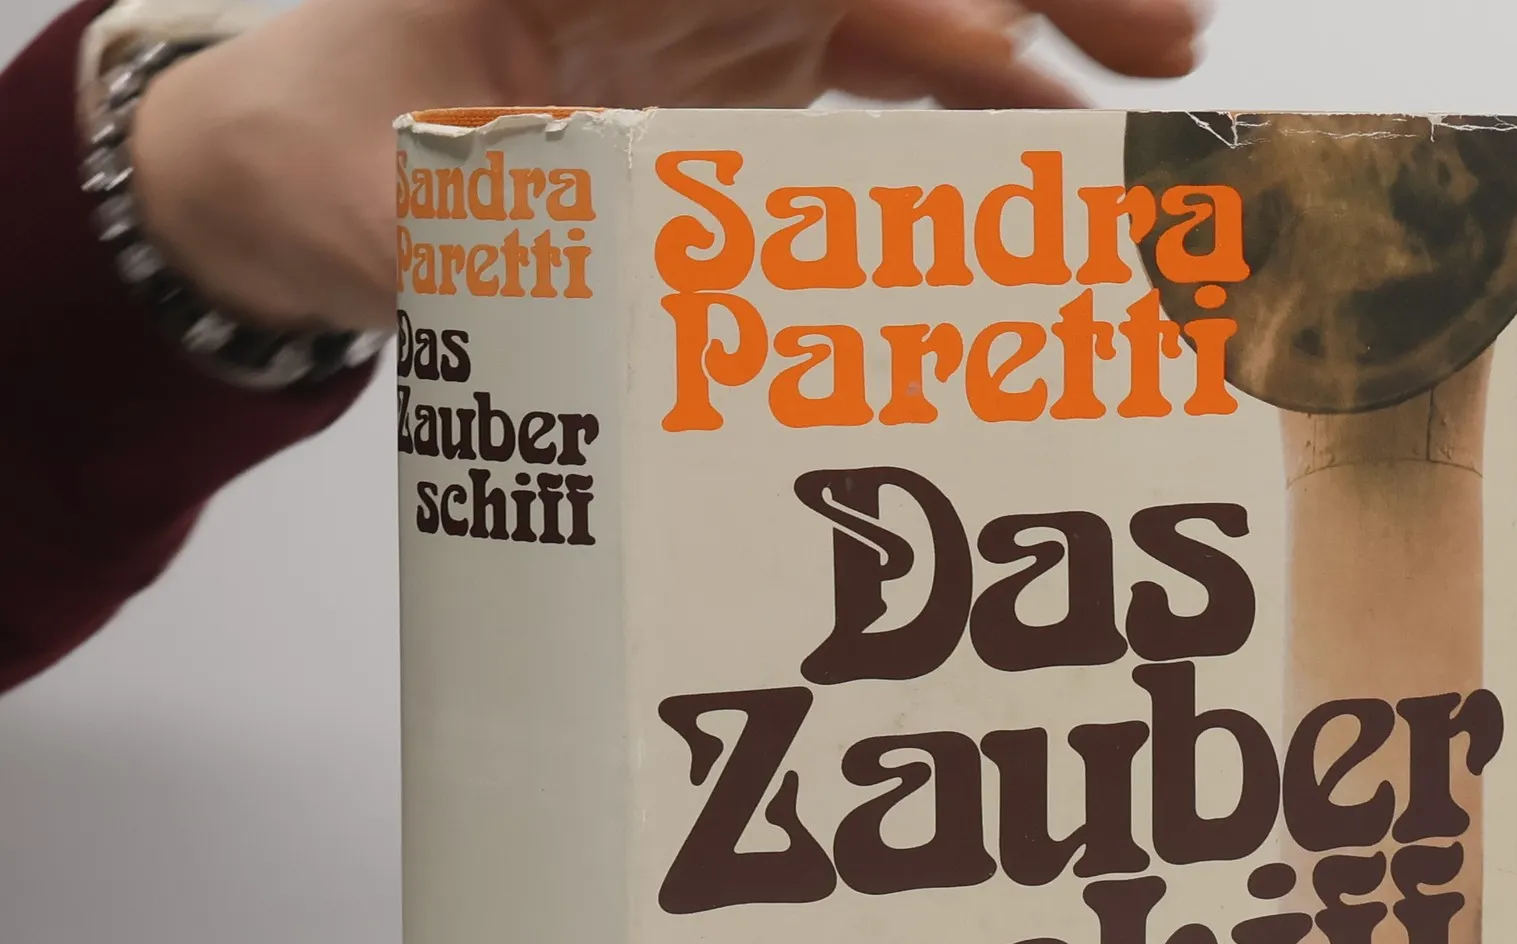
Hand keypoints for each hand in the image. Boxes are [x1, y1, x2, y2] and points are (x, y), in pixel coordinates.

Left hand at [128, 0, 1202, 331]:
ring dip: (1044, 42)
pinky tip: (1053, 156)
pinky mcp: (755, 79)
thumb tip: (542, 298)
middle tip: (1167, 46)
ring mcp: (735, 18)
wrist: (307, 164)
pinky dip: (984, 108)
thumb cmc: (328, 145)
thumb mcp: (374, 195)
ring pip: (922, 6)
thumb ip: (461, 239)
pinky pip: (897, 75)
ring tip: (1154, 97)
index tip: (1014, 35)